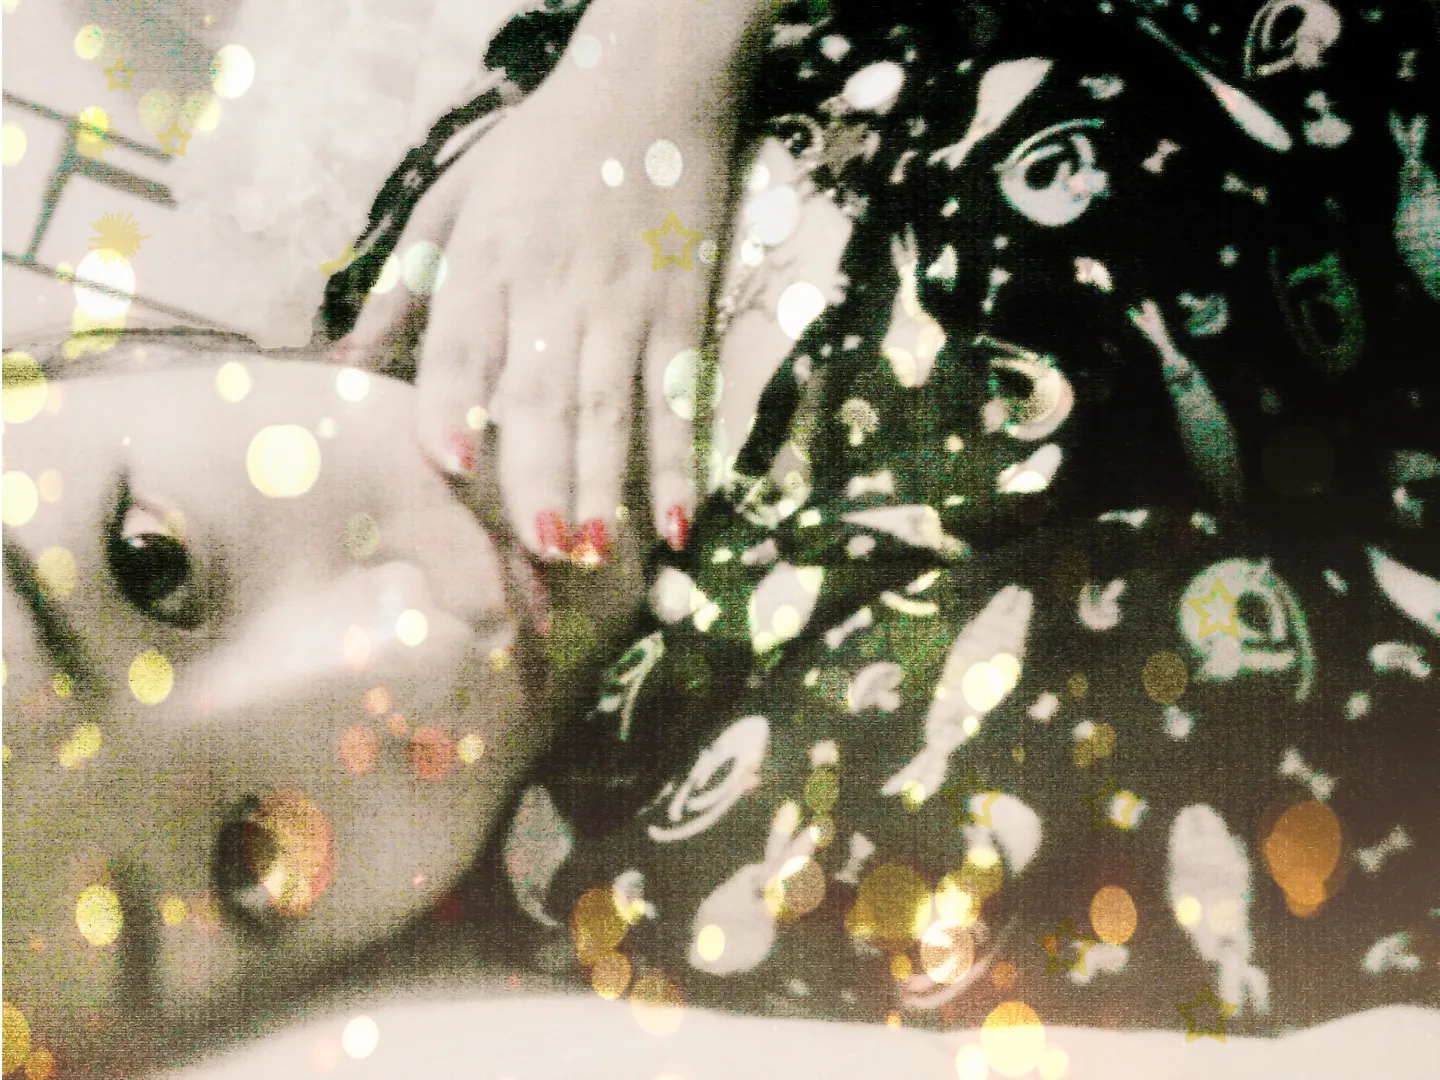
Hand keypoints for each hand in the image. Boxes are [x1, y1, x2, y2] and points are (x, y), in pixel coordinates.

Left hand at [333, 43, 735, 563]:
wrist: (651, 86)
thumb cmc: (537, 148)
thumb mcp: (452, 197)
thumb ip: (404, 287)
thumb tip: (344, 366)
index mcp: (489, 257)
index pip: (466, 342)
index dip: (457, 403)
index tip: (447, 466)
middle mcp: (556, 287)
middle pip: (543, 391)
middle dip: (539, 473)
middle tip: (534, 550)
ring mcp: (627, 302)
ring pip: (612, 404)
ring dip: (602, 481)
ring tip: (592, 552)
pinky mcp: (683, 311)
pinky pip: (680, 396)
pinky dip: (681, 459)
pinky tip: (679, 518)